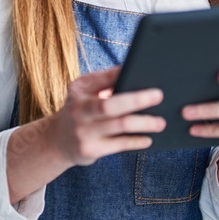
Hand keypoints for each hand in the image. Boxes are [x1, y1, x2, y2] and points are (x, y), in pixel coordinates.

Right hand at [50, 66, 165, 167]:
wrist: (58, 141)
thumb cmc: (79, 111)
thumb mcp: (84, 92)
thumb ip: (103, 80)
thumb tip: (130, 69)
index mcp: (78, 91)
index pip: (100, 80)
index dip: (120, 75)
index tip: (142, 71)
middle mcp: (78, 111)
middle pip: (110, 105)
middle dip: (137, 100)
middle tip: (159, 96)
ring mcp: (84, 133)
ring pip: (120, 126)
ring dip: (144, 123)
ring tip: (160, 123)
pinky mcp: (91, 150)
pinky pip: (120, 145)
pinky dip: (137, 141)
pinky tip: (148, 139)